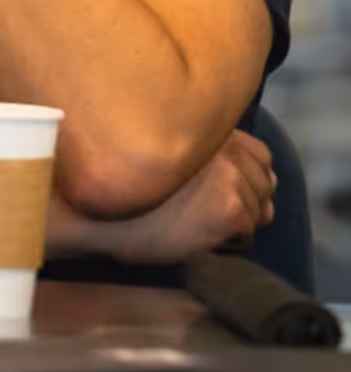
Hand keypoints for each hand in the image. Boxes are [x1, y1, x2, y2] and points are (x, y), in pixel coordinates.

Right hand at [78, 131, 276, 264]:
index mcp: (207, 130)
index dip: (248, 176)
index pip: (260, 154)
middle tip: (208, 212)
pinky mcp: (230, 208)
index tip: (224, 191)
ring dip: (235, 222)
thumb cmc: (123, 190)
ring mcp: (230, 177)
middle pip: (265, 184)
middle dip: (246, 202)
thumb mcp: (168, 161)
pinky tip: (195, 234)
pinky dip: (227, 241)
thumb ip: (215, 161)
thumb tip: (271, 185)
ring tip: (197, 222)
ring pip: (258, 210)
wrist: (98, 214)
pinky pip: (247, 233)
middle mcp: (223, 147)